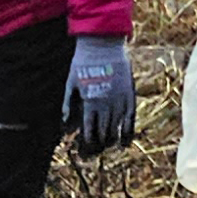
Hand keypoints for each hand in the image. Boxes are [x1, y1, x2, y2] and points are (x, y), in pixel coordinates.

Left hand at [67, 36, 138, 154]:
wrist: (102, 44)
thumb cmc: (83, 63)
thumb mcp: (70, 83)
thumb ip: (67, 105)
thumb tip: (65, 126)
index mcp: (91, 102)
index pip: (90, 129)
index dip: (88, 142)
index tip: (85, 150)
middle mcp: (107, 103)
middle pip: (104, 131)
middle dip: (99, 144)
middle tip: (94, 152)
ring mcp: (120, 99)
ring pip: (118, 127)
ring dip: (112, 140)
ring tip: (107, 147)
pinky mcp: (130, 93)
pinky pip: (131, 117)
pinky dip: (128, 132)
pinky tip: (124, 143)